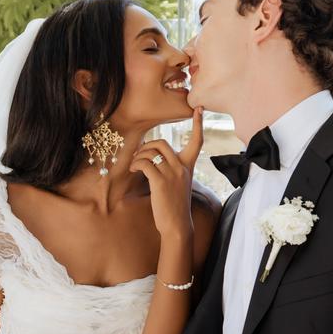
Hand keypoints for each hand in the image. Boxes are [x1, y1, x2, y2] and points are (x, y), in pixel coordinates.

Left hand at [130, 109, 203, 240]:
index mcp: (188, 166)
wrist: (177, 225)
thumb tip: (153, 157)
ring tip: (134, 166)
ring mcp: (172, 174)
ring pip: (151, 152)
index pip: (197, 141)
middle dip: (146, 146)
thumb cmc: (175, 204)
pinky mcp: (160, 182)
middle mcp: (182, 167)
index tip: (199, 108)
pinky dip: (135, 164)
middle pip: (162, 142)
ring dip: (138, 156)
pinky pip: (145, 163)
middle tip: (139, 157)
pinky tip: (133, 170)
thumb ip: (172, 168)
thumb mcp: (178, 183)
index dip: (198, 124)